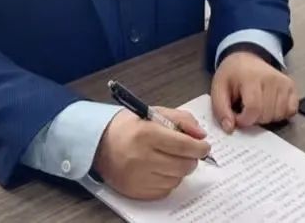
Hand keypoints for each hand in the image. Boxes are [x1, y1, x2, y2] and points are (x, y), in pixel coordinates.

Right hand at [93, 107, 210, 199]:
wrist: (100, 143)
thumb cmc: (129, 126)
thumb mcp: (154, 113)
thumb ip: (181, 119)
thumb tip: (200, 134)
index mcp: (146, 134)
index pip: (183, 145)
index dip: (199, 147)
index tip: (204, 145)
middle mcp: (142, 158)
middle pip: (183, 165)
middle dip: (191, 158)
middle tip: (188, 151)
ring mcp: (139, 177)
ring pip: (177, 179)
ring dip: (179, 169)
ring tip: (169, 157)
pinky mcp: (137, 192)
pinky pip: (165, 190)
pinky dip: (169, 180)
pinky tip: (160, 168)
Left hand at [211, 51, 298, 132]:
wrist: (246, 58)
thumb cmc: (232, 74)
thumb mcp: (218, 89)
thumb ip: (221, 110)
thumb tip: (229, 128)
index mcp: (251, 77)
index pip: (253, 108)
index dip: (244, 120)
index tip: (237, 117)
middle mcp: (271, 78)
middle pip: (266, 114)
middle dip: (254, 119)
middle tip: (245, 109)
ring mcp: (283, 82)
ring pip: (278, 115)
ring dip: (266, 117)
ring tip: (257, 106)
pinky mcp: (291, 86)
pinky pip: (290, 110)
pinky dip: (280, 114)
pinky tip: (270, 106)